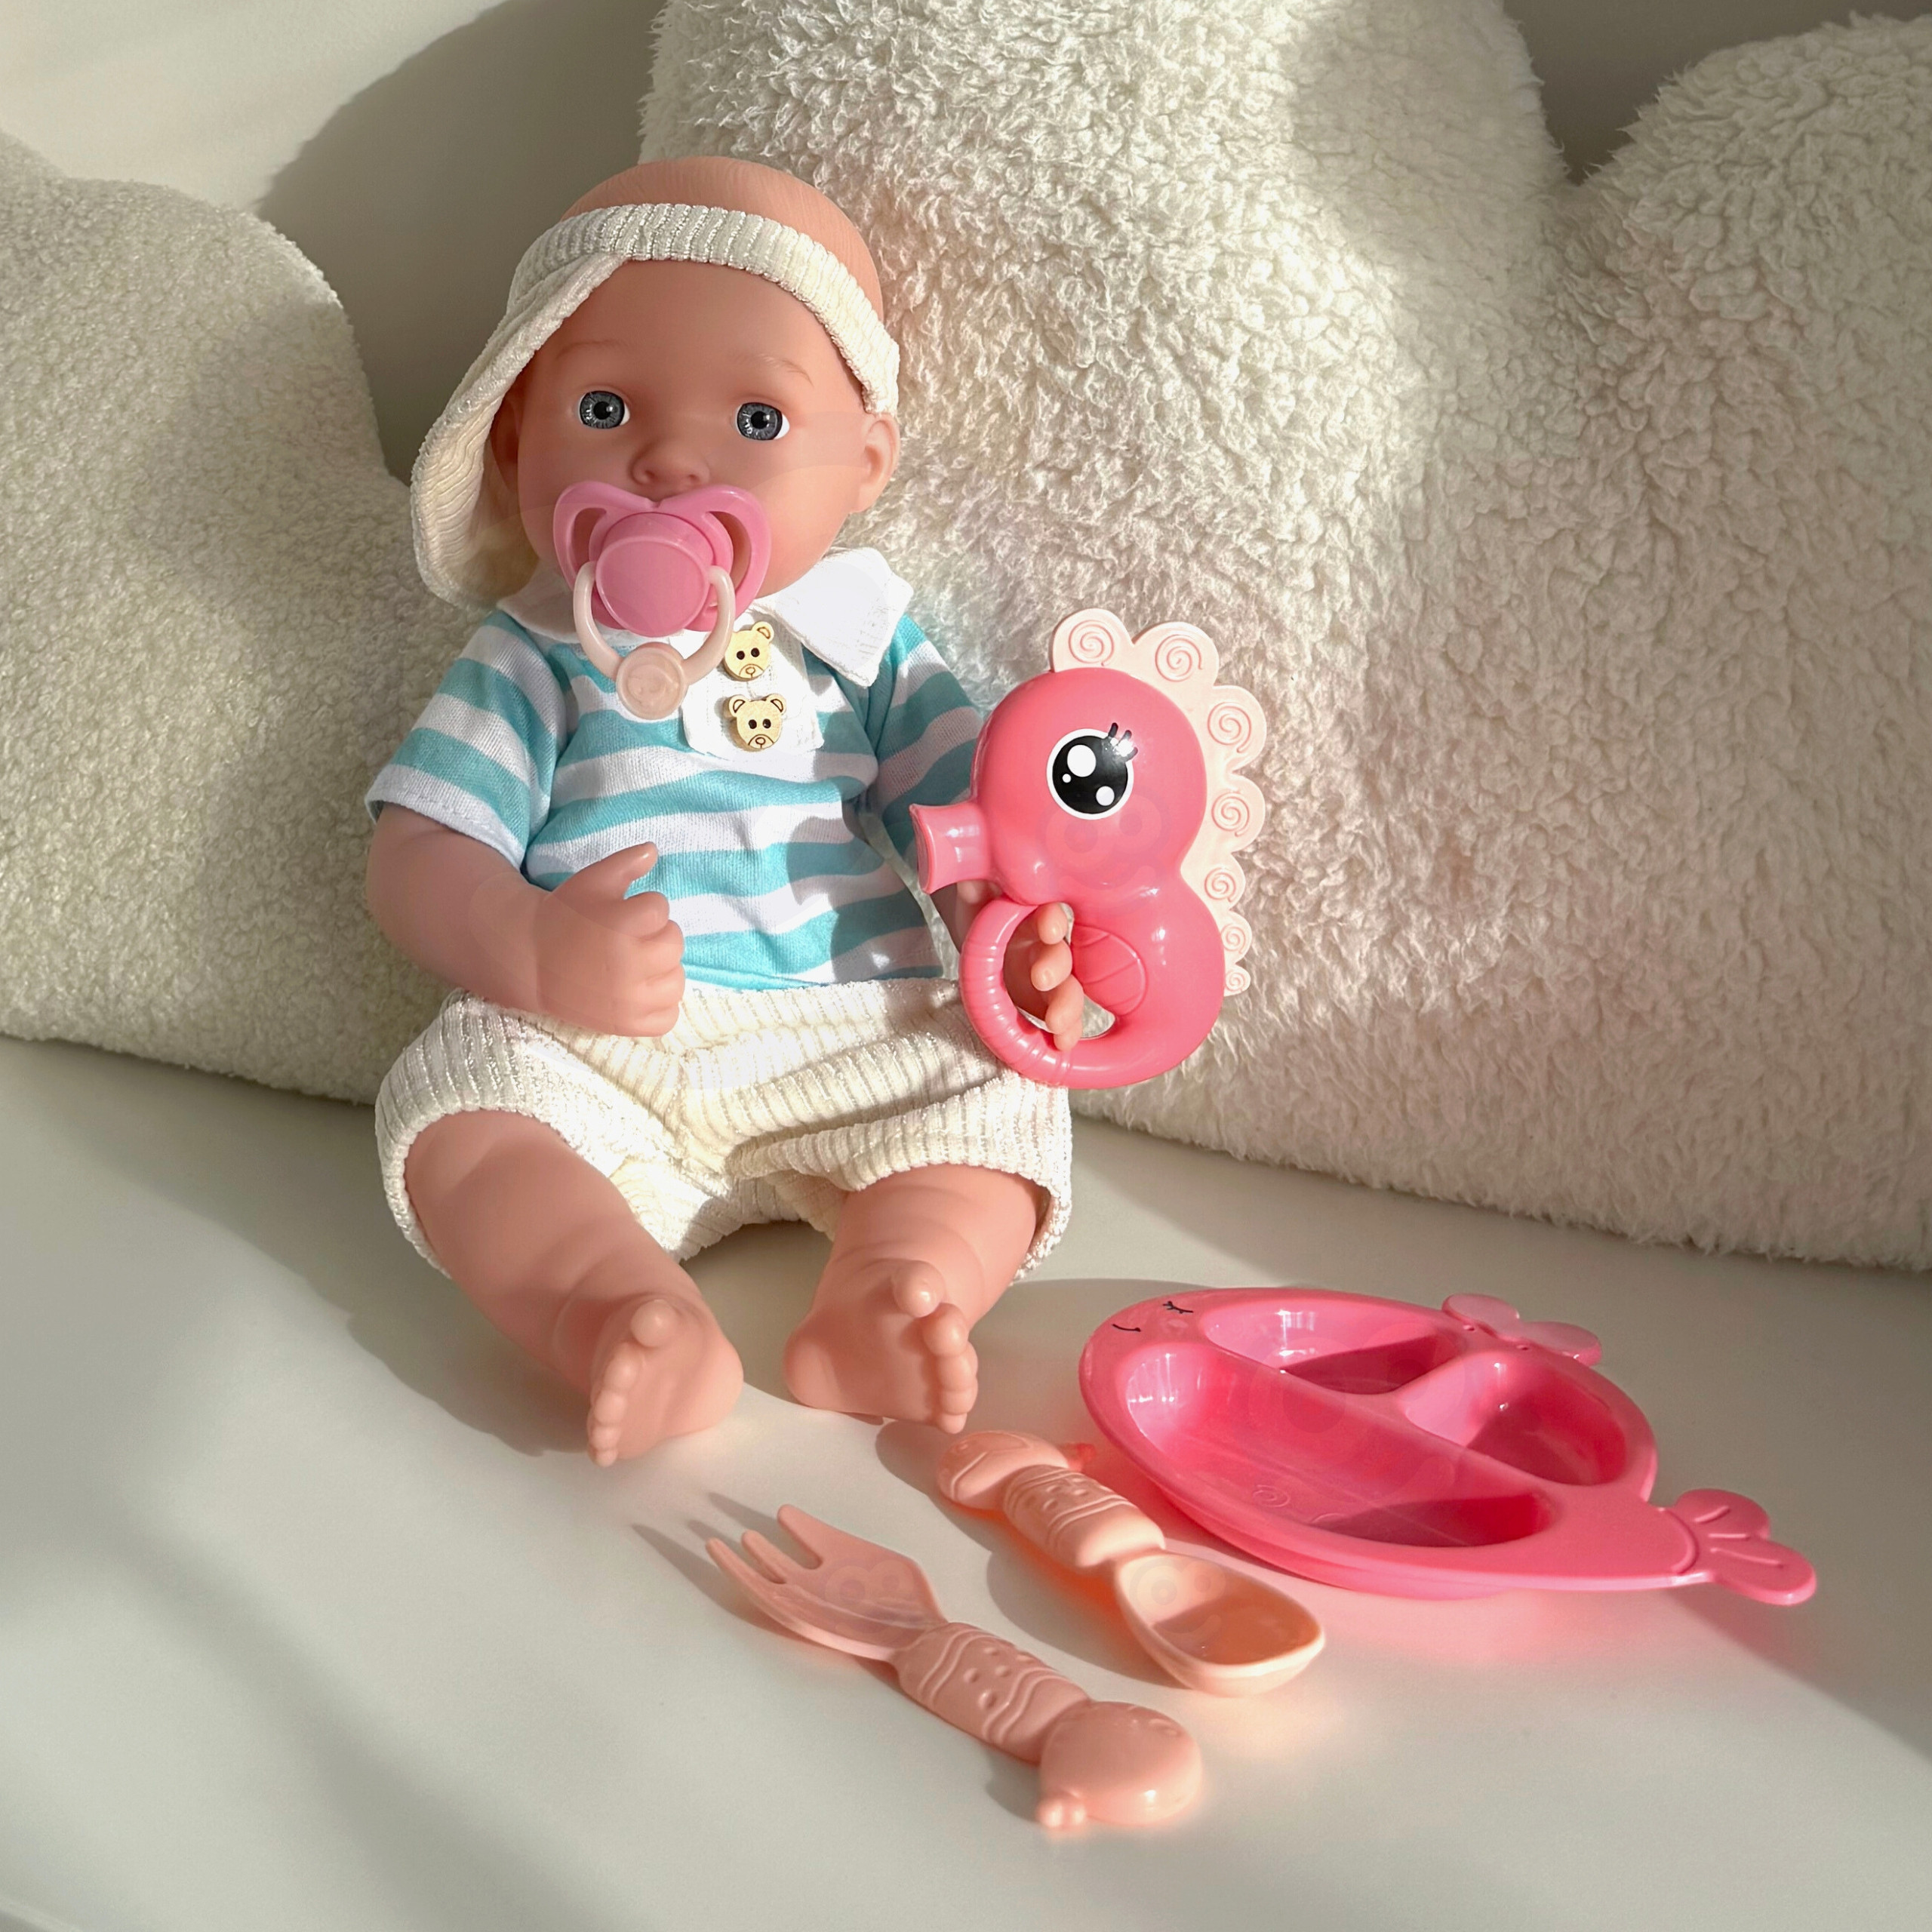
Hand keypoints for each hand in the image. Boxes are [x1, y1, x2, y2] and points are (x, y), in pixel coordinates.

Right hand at [527, 842, 684, 1034]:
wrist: (529, 961)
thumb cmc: (565, 916)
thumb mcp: (591, 880)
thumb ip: (626, 863)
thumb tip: (653, 850)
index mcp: (622, 925)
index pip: (661, 908)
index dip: (642, 907)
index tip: (621, 914)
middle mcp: (630, 965)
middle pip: (674, 942)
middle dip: (654, 935)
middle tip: (628, 939)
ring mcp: (630, 1000)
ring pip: (677, 980)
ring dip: (661, 969)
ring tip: (634, 964)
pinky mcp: (629, 1026)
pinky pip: (669, 1016)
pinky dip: (659, 1005)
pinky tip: (638, 990)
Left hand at [946, 880, 1083, 1052]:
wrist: (981, 933)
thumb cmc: (982, 907)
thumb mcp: (972, 893)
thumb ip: (973, 882)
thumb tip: (969, 870)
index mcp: (1034, 911)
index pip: (1050, 911)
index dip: (1051, 919)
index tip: (1048, 927)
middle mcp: (1049, 943)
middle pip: (1061, 953)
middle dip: (1057, 967)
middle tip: (1042, 979)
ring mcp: (1052, 973)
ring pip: (1068, 987)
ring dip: (1068, 1006)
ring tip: (1059, 1027)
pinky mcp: (1048, 1000)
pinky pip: (1062, 1014)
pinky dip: (1067, 1030)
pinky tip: (1063, 1046)